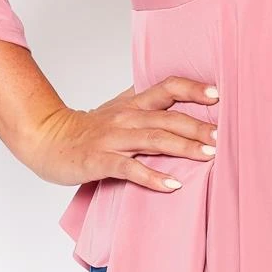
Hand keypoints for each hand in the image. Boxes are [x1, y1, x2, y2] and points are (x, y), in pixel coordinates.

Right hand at [21, 75, 219, 191]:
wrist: (47, 139)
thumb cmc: (89, 128)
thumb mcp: (121, 110)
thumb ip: (149, 105)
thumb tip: (184, 101)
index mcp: (134, 103)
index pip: (168, 87)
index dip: (193, 88)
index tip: (218, 95)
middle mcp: (127, 117)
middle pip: (169, 117)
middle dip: (199, 126)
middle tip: (223, 137)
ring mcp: (114, 138)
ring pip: (155, 139)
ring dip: (184, 147)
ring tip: (209, 156)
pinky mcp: (101, 160)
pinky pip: (130, 168)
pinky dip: (152, 177)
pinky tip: (173, 185)